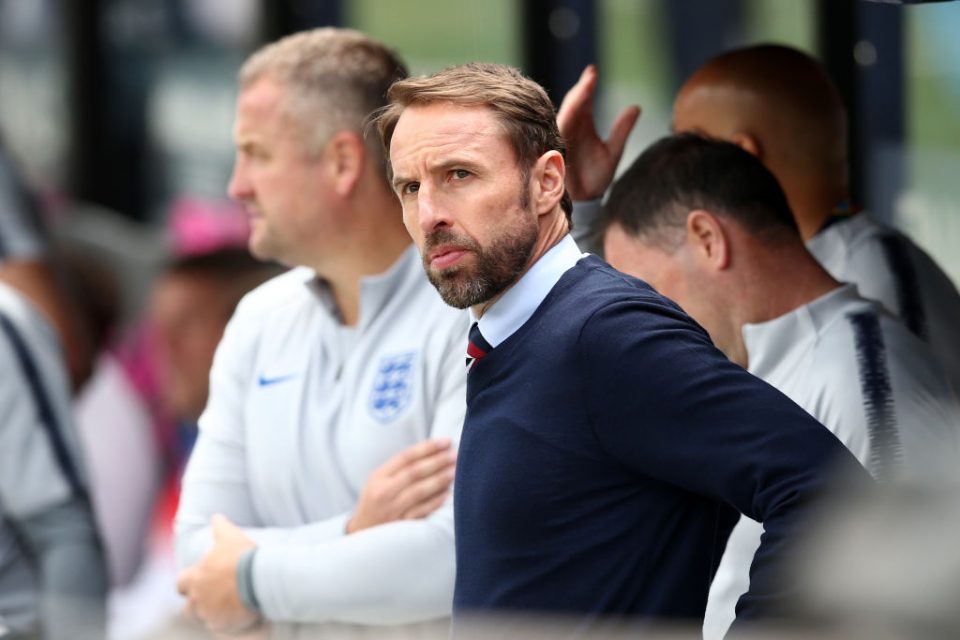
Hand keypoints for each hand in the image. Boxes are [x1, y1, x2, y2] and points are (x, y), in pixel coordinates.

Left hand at [177, 514, 258, 633]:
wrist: (259, 580)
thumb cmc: (242, 557)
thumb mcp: (231, 536)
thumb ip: (221, 527)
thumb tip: (216, 516)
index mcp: (195, 578)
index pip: (180, 584)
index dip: (187, 583)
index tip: (196, 581)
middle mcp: (198, 599)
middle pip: (188, 609)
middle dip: (197, 605)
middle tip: (213, 598)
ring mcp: (209, 614)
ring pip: (205, 619)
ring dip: (213, 615)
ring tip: (229, 609)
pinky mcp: (224, 626)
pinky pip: (222, 629)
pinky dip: (229, 625)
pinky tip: (240, 618)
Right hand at [347, 437, 456, 533]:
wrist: (361, 535)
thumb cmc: (376, 503)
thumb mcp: (378, 482)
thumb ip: (400, 468)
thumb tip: (433, 453)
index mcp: (378, 477)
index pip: (406, 457)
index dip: (428, 448)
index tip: (446, 441)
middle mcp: (383, 492)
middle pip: (414, 472)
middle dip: (437, 461)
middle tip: (455, 454)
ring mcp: (392, 510)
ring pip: (419, 491)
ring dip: (440, 479)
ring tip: (455, 471)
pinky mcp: (400, 526)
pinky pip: (421, 511)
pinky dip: (435, 502)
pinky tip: (448, 494)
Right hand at [557, 64, 640, 200]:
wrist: (586, 202)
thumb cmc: (595, 178)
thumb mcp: (613, 151)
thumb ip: (622, 129)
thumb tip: (636, 107)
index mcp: (583, 125)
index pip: (584, 100)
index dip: (588, 85)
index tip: (593, 70)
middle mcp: (571, 128)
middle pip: (574, 103)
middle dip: (582, 89)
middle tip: (591, 73)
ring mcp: (563, 139)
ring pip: (567, 116)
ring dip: (576, 103)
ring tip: (586, 88)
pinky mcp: (559, 152)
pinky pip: (560, 135)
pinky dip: (565, 124)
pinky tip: (572, 112)